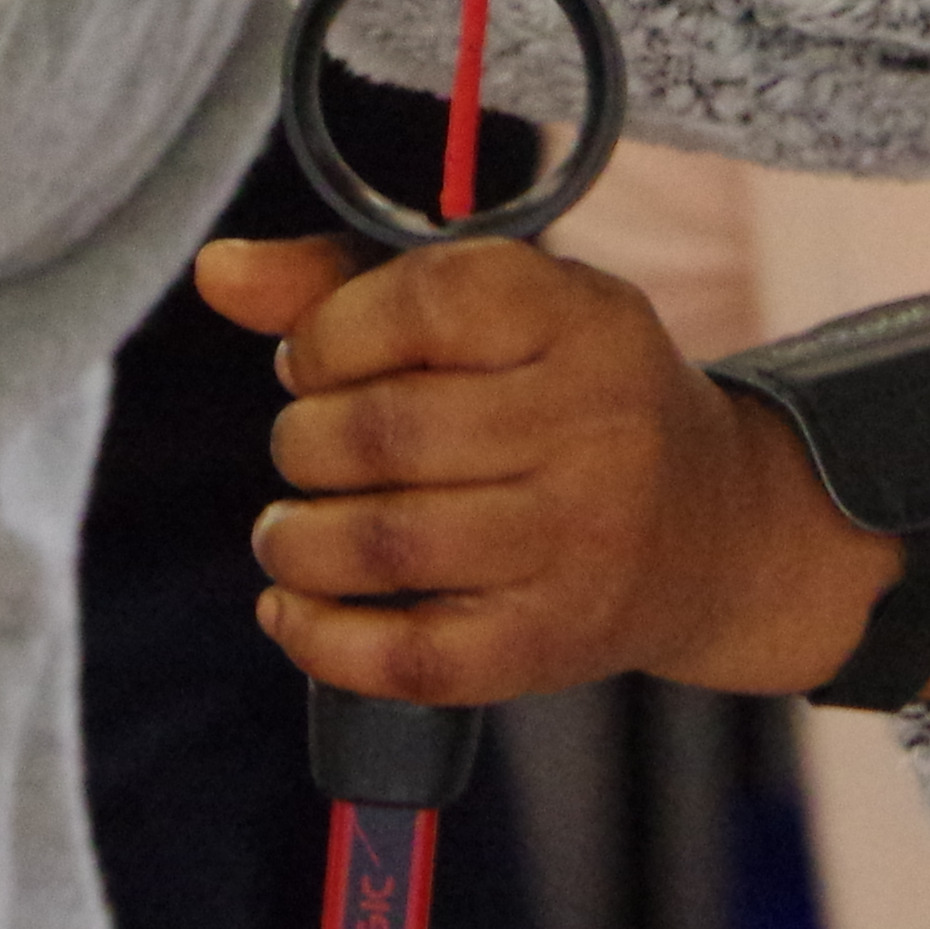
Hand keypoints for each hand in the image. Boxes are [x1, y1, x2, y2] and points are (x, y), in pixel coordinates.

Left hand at [204, 229, 929, 702]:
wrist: (711, 530)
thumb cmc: (565, 396)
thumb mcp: (496, 310)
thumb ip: (348, 282)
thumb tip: (218, 271)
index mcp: (581, 317)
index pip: (421, 301)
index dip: (328, 334)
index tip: (315, 361)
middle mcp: (595, 426)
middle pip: (381, 432)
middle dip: (302, 441)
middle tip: (307, 449)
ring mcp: (580, 543)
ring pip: (382, 545)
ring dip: (296, 539)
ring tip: (291, 530)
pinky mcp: (553, 644)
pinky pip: (409, 658)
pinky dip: (321, 639)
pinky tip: (295, 608)